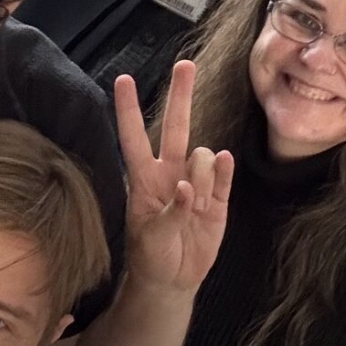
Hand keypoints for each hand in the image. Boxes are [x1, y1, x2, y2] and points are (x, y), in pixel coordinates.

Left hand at [114, 61, 232, 295]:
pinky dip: (222, 170)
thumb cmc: (151, 255)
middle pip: (176, 126)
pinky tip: (222, 167)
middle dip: (180, 95)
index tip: (122, 80)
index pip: (134, 138)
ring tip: (194, 208)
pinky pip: (223, 173)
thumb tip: (188, 188)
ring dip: (200, 176)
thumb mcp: (151, 238)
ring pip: (202, 155)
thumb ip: (171, 213)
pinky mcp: (218, 197)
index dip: (128, 110)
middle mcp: (170, 172)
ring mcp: (196, 182)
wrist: (173, 280)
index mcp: (144, 179)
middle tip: (186, 65)